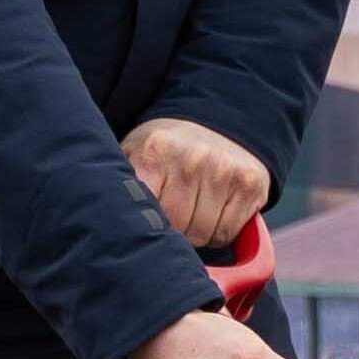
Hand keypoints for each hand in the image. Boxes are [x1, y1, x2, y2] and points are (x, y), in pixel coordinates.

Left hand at [120, 116, 270, 249]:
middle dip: (169, 233)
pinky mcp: (250, 184)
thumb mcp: (133, 155)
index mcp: (155, 153)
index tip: (140, 229)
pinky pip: (227, 233)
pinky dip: (216, 233)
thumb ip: (121, 187)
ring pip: (202, 235)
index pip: (144, 213)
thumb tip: (108, 227)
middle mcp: (192, 159)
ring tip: (189, 214)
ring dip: (193, 235)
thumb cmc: (165, 150)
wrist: (214, 123)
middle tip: (167, 218)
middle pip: (175, 228)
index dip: (142, 228)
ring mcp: (224, 171)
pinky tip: (210, 214)